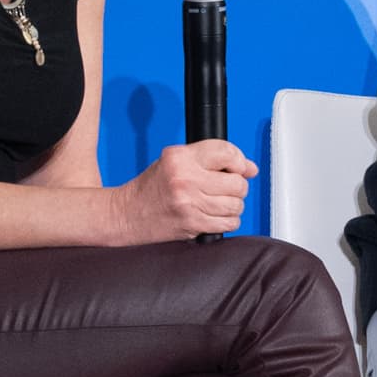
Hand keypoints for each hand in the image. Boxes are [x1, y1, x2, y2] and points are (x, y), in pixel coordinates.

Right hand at [118, 139, 256, 242]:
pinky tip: (215, 216)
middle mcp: (185, 178)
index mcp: (180, 157)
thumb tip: (250, 168)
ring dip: (233, 206)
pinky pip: (228, 223)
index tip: (241, 168)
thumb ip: (211, 160)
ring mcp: (189, 203)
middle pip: (236, 182)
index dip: (239, 161)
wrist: (126, 214)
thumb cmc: (151, 188)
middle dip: (237, 187)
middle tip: (226, 188)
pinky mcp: (192, 223)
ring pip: (236, 204)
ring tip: (218, 203)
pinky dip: (228, 221)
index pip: (226, 152)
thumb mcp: (175, 162)